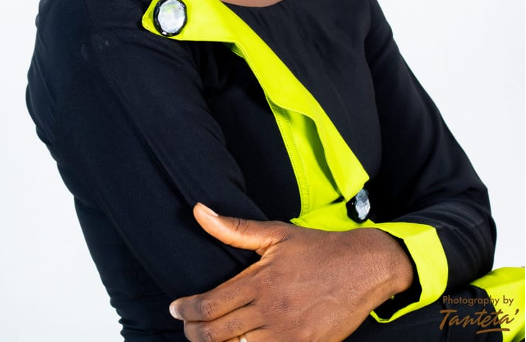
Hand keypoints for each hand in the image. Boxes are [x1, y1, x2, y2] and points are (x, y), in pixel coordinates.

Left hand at [169, 203, 413, 341]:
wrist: (364, 268)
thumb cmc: (317, 248)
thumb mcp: (276, 234)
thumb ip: (234, 228)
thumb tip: (198, 211)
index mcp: (259, 283)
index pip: (209, 306)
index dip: (186, 310)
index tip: (176, 308)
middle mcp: (269, 313)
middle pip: (216, 335)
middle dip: (194, 332)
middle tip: (187, 325)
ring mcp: (287, 336)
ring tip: (210, 337)